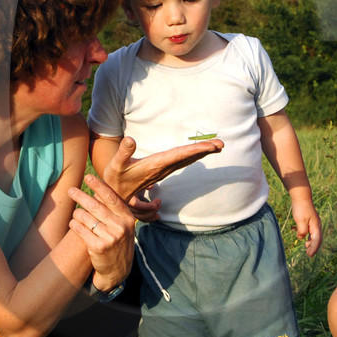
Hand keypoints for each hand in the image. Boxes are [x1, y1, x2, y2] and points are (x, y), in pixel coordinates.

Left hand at [66, 174, 136, 291]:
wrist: (118, 270)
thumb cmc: (117, 242)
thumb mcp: (122, 225)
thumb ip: (113, 209)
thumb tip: (98, 188)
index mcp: (128, 218)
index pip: (111, 198)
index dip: (99, 186)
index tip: (88, 177)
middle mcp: (121, 227)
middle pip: (96, 206)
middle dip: (81, 196)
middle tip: (71, 190)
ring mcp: (111, 238)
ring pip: (86, 218)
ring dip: (77, 214)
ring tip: (75, 214)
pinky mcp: (99, 247)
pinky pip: (81, 230)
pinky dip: (75, 225)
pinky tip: (73, 224)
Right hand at [99, 135, 222, 201]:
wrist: (114, 197)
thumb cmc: (114, 180)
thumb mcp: (115, 166)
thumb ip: (123, 153)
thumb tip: (130, 139)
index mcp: (155, 166)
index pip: (179, 156)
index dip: (196, 150)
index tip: (212, 146)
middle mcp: (162, 169)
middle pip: (187, 158)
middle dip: (204, 150)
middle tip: (222, 144)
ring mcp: (162, 171)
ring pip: (185, 160)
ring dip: (200, 153)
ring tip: (215, 147)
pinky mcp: (159, 172)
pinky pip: (179, 162)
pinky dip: (191, 156)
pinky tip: (200, 153)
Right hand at [127, 186, 161, 222]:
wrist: (123, 189)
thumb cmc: (129, 185)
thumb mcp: (136, 183)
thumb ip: (144, 185)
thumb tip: (151, 186)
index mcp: (127, 198)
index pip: (137, 205)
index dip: (147, 206)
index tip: (155, 204)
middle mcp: (127, 206)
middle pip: (140, 213)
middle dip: (152, 210)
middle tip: (159, 202)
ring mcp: (130, 212)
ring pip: (142, 218)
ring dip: (152, 215)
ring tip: (158, 207)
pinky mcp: (133, 214)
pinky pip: (141, 219)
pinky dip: (150, 219)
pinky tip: (156, 216)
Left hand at [291, 198, 321, 256]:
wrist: (301, 197)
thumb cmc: (301, 208)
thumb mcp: (300, 221)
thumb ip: (302, 231)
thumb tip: (302, 238)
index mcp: (316, 226)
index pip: (317, 240)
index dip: (314, 248)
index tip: (309, 255)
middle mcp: (317, 225)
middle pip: (317, 239)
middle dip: (314, 247)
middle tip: (309, 254)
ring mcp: (314, 223)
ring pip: (314, 235)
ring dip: (310, 242)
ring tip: (306, 248)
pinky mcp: (309, 220)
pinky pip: (310, 231)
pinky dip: (306, 235)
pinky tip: (300, 236)